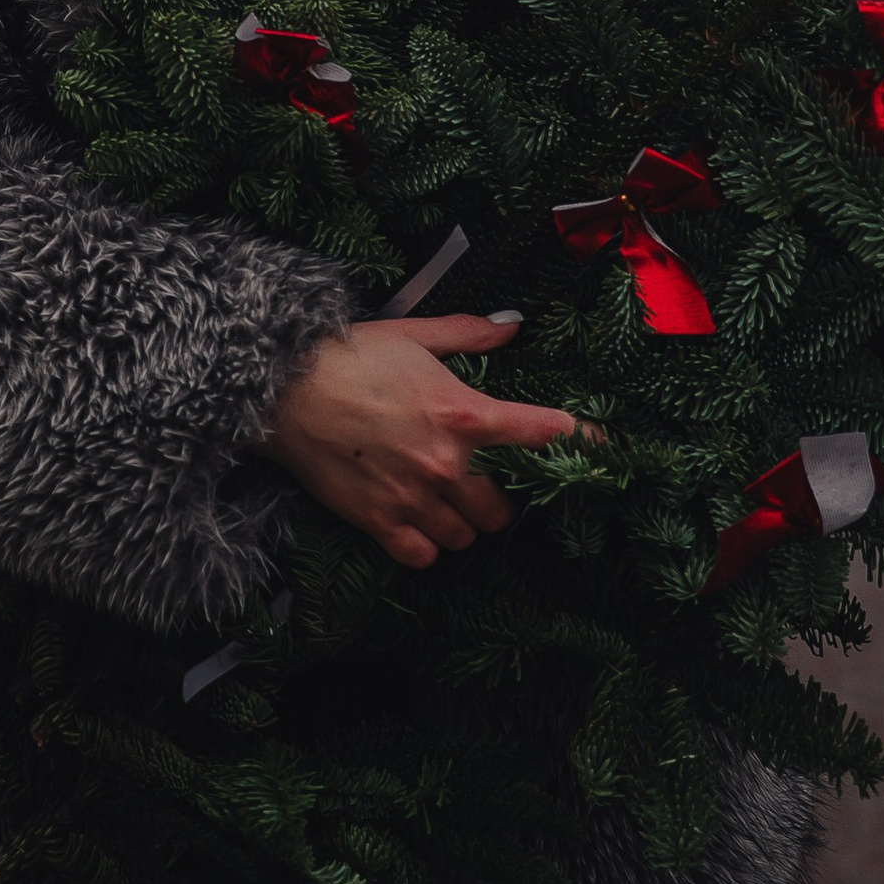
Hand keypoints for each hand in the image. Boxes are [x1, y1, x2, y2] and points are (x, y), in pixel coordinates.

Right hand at [259, 314, 579, 568]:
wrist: (282, 389)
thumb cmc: (348, 355)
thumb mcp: (414, 334)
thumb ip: (469, 335)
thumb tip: (511, 327)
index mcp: (460, 412)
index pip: (537, 432)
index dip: (576, 440)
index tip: (601, 447)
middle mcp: (444, 462)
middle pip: (501, 508)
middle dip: (499, 499)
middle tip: (484, 483)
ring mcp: (412, 498)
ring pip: (465, 536)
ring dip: (462, 523)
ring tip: (446, 502)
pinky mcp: (379, 522)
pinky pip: (423, 556)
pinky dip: (426, 545)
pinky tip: (417, 523)